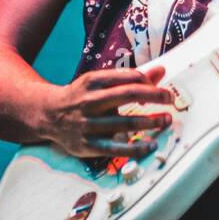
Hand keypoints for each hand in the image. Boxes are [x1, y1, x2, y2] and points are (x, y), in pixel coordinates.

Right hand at [27, 66, 174, 158]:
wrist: (48, 114)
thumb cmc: (82, 96)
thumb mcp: (101, 82)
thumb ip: (131, 78)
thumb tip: (162, 71)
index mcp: (94, 81)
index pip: (129, 77)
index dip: (149, 82)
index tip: (160, 90)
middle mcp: (90, 100)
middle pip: (128, 95)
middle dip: (154, 96)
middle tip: (170, 99)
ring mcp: (88, 124)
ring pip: (125, 123)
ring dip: (150, 122)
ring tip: (165, 121)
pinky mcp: (88, 145)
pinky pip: (116, 149)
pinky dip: (136, 148)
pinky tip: (151, 145)